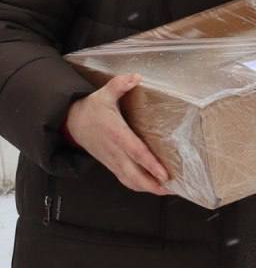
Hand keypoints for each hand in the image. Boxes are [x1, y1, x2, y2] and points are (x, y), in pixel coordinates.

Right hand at [64, 74, 169, 194]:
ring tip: (167, 190)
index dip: (150, 164)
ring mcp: (112, 160)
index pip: (136, 152)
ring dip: (147, 188)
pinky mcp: (110, 164)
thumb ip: (119, 85)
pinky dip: (138, 186)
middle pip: (134, 174)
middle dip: (152, 184)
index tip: (164, 174)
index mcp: (116, 134)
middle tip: (172, 188)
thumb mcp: (103, 94)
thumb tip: (135, 77)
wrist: (70, 122)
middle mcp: (114, 151)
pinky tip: (152, 187)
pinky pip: (124, 179)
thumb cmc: (90, 108)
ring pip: (129, 180)